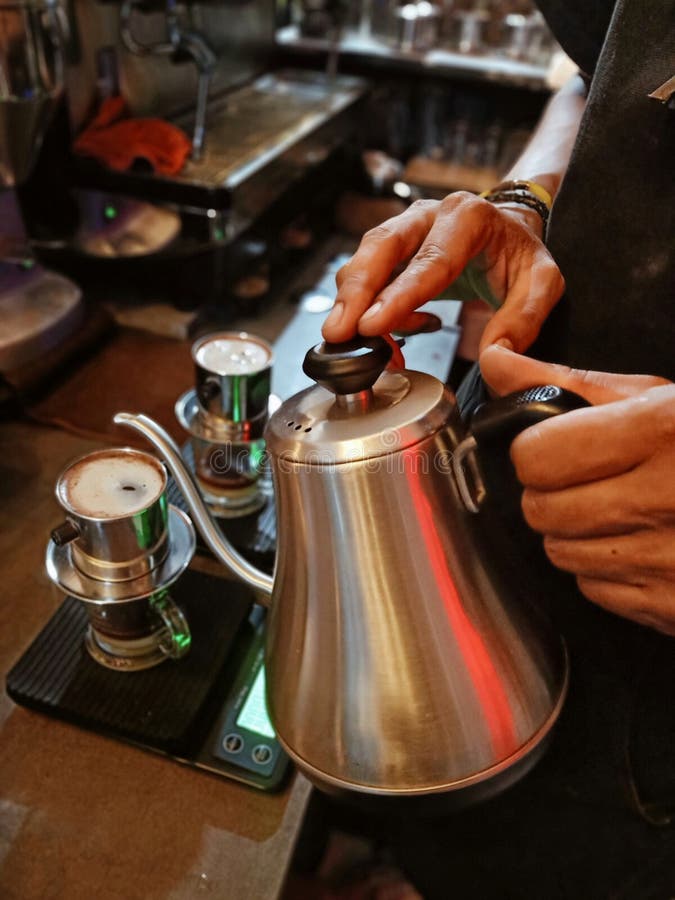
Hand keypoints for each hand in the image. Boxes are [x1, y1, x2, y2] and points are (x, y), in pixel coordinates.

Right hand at [322, 193, 563, 354]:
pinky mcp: (390, 247)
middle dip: (354, 292)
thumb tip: (494, 356)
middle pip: (380, 248)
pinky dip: (365, 307)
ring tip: (357, 342)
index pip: (429, 260)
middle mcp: (428, 214)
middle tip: (336, 333)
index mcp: (468, 217)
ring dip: (352, 302)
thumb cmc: (520, 256)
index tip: (371, 325)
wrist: (507, 231)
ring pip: (365, 259)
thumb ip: (523, 319)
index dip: (397, 295)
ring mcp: (404, 228)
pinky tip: (387, 332)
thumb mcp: (542, 284)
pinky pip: (367, 274)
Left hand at [480, 345, 674, 635]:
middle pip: (542, 510)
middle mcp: (669, 498)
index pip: (537, 456)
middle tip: (589, 479)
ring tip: (620, 510)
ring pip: (562, 554)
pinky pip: (596, 590)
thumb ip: (568, 382)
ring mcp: (674, 561)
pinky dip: (605, 569)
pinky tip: (639, 544)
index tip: (555, 445)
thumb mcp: (657, 398)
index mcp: (663, 431)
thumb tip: (494, 362)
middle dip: (552, 492)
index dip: (537, 449)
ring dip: (576, 532)